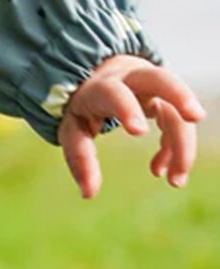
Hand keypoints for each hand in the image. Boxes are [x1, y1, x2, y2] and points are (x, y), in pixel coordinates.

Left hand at [58, 55, 203, 198]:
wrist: (97, 74)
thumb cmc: (83, 106)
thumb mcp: (72, 129)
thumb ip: (79, 158)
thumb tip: (89, 193)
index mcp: (101, 87)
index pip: (115, 93)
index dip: (126, 110)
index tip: (138, 132)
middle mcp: (131, 80)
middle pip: (160, 78)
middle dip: (180, 95)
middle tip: (195, 116)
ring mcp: (152, 87)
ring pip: (176, 108)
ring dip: (182, 144)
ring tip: (175, 180)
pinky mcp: (165, 97)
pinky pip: (178, 121)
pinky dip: (174, 148)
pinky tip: (160, 169)